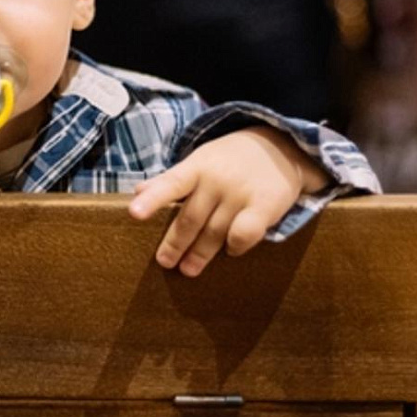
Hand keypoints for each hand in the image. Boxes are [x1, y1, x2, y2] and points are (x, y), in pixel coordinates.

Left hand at [128, 127, 327, 276]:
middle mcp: (218, 179)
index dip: (152, 199)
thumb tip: (137, 192)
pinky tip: (230, 251)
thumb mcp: (201, 161)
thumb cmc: (231, 160)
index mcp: (197, 167)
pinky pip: (244, 234)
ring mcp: (241, 193)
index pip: (171, 183)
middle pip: (190, 218)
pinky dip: (235, 247)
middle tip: (164, 262)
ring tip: (188, 269)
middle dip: (175, 243)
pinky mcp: (265, 206)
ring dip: (200, 254)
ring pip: (214, 232)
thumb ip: (172, 179)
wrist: (282, 147)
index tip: (135, 213)